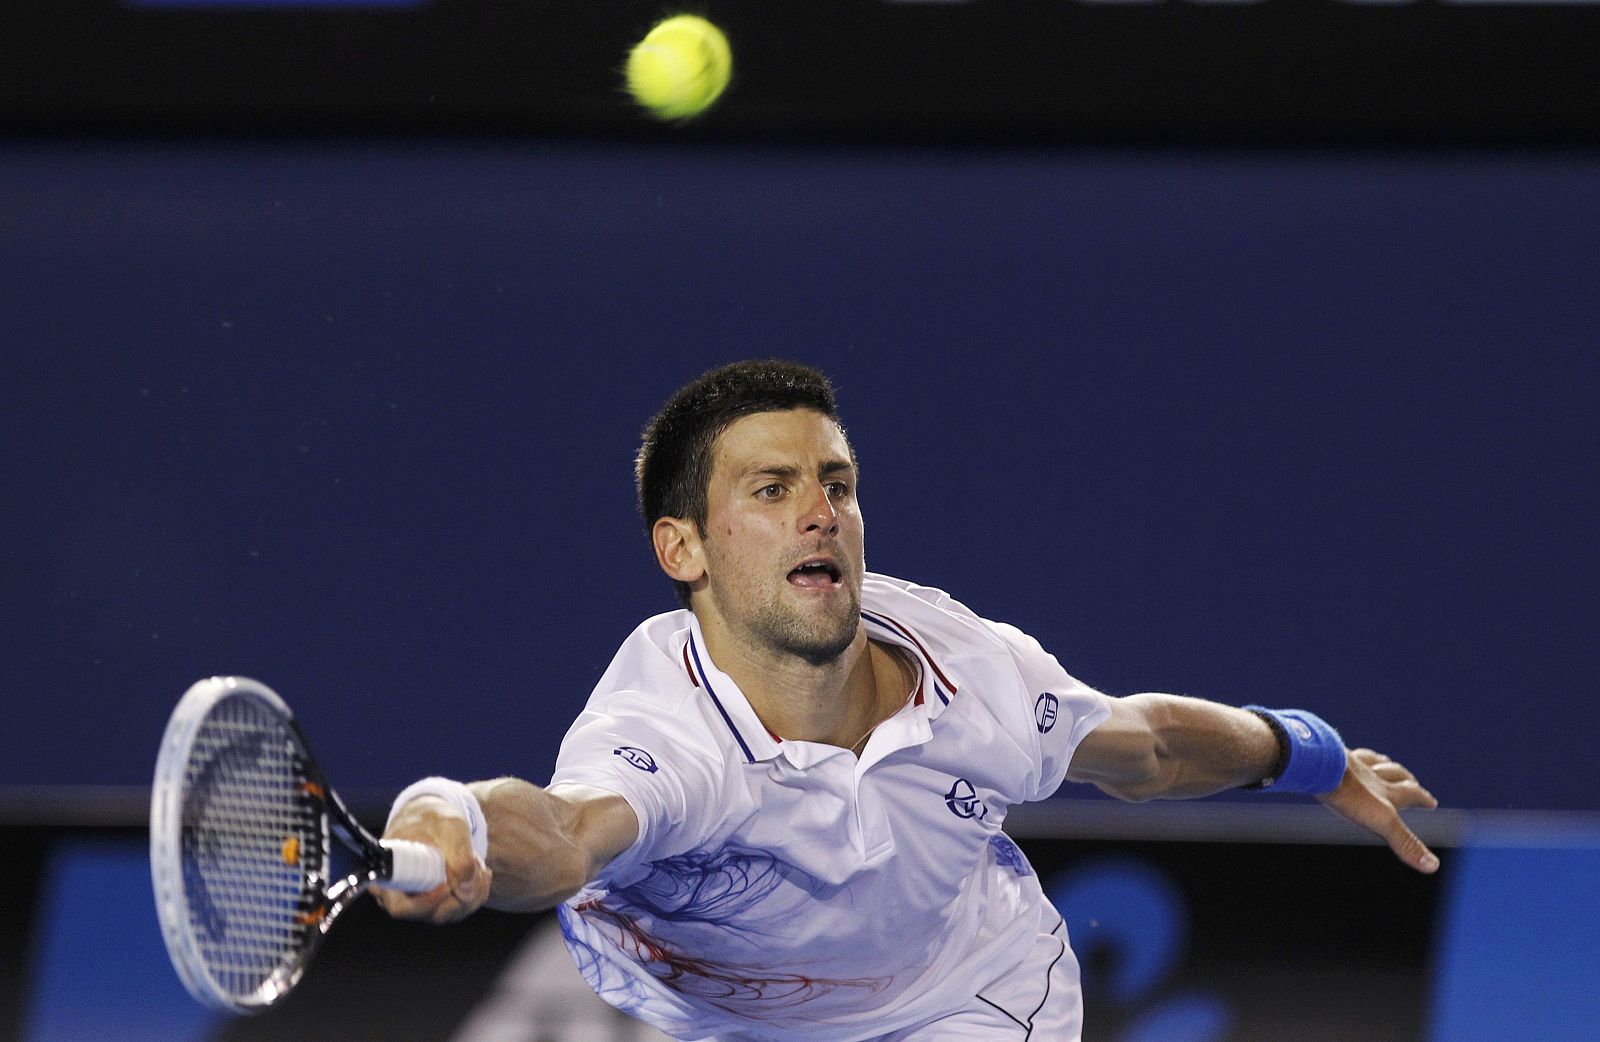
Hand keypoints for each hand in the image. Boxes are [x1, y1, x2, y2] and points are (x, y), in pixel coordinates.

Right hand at [372, 796, 492, 923]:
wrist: (432, 819)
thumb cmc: (433, 818)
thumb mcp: (450, 826)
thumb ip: (460, 854)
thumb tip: (466, 891)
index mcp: (390, 874)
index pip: (401, 907)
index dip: (428, 902)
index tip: (448, 885)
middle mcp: (401, 894)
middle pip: (433, 914)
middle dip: (461, 892)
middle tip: (472, 862)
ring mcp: (420, 901)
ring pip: (451, 913)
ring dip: (473, 889)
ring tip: (474, 860)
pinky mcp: (438, 902)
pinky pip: (462, 908)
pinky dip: (477, 891)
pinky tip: (478, 870)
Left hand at [1318, 748, 1439, 873]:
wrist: (1320, 766)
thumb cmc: (1349, 793)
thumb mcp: (1381, 821)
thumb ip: (1404, 841)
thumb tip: (1433, 866)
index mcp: (1385, 791)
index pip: (1411, 794)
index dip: (1422, 799)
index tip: (1432, 802)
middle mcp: (1370, 775)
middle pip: (1394, 774)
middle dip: (1406, 779)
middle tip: (1412, 781)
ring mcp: (1350, 763)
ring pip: (1371, 760)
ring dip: (1380, 763)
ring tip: (1383, 761)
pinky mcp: (1330, 756)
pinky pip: (1343, 751)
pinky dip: (1350, 754)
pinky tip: (1343, 754)